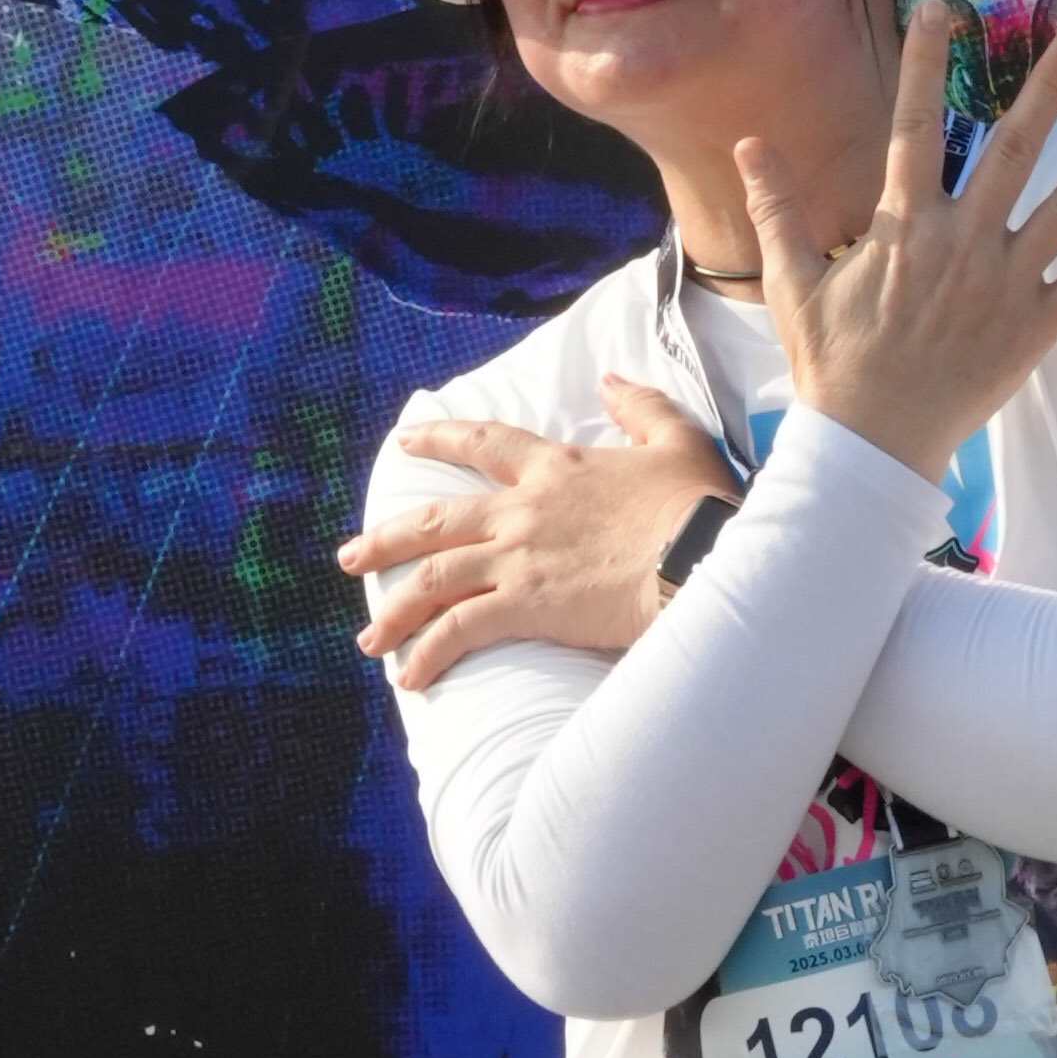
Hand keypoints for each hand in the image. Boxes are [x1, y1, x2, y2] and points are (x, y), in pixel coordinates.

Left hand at [339, 374, 731, 690]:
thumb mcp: (677, 440)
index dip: (441, 439)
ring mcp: (519, 559)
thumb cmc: (699, 503)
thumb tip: (610, 380)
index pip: (484, 444)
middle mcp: (523, 511)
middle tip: (351, 556)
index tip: (406, 439)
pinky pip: (460, 630)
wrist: (706, 553)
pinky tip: (411, 677)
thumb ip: (639, 406)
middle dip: (386, 539)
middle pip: (435, 520)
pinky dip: (430, 653)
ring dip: (394, 609)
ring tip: (368, 638)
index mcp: (556, 468)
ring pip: (433, 579)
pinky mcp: (527, 605)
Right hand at [740, 5, 1056, 486]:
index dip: (924, 66)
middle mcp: (962, 242)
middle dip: (1050, 86)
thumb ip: (778, 207)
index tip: (941, 12)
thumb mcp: (790, 282)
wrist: (870, 442)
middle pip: (1015, 148)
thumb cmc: (830, 362)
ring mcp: (1003, 283)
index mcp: (904, 226)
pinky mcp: (1032, 326)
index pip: (912, 127)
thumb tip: (750, 142)